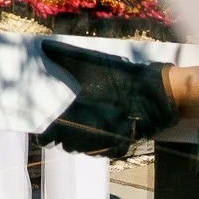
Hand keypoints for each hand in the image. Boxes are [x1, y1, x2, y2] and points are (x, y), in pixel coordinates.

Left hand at [33, 42, 183, 158]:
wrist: (157, 93)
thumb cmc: (120, 78)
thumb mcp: (90, 63)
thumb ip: (65, 56)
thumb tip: (44, 46)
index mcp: (76, 115)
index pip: (51, 136)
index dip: (45, 137)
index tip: (42, 136)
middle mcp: (87, 133)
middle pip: (67, 144)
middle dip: (63, 138)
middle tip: (63, 128)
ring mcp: (104, 142)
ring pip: (83, 150)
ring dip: (79, 142)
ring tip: (81, 130)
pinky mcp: (120, 147)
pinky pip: (102, 153)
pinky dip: (99, 147)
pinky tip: (101, 135)